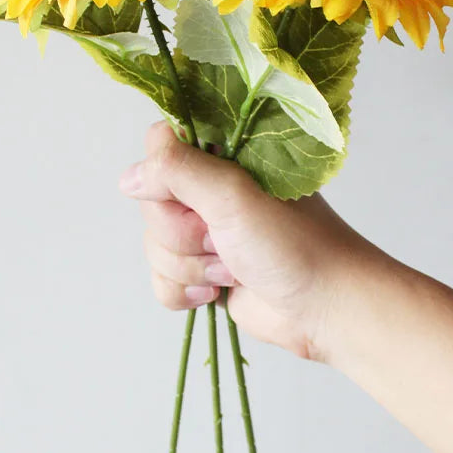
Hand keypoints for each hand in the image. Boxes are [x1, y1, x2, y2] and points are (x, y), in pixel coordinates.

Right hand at [119, 122, 387, 359]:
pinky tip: (218, 290)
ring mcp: (205, 233)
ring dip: (190, 265)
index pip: (161, 145)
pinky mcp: (202, 272)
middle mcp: (210, 191)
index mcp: (223, 157)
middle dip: (183, 233)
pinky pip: (160, 280)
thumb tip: (129, 178)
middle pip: (151, 203)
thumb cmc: (292, 244)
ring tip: (233, 268)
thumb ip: (178, 171)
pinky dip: (184, 291)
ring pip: (154, 246)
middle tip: (222, 238)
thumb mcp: (233, 194)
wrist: (323, 307)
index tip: (190, 196)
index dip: (164, 174)